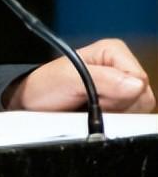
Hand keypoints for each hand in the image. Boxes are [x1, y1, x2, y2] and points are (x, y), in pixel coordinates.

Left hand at [4, 38, 154, 112]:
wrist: (33, 104)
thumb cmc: (44, 86)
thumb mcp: (66, 77)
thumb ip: (100, 79)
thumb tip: (134, 85)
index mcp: (114, 52)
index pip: (139, 80)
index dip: (119, 94)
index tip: (94, 93)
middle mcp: (122, 68)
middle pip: (143, 99)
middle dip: (118, 108)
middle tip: (90, 103)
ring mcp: (124, 89)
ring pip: (140, 113)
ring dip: (115, 117)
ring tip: (90, 108)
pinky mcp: (122, 107)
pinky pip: (132, 122)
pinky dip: (114, 124)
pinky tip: (96, 116)